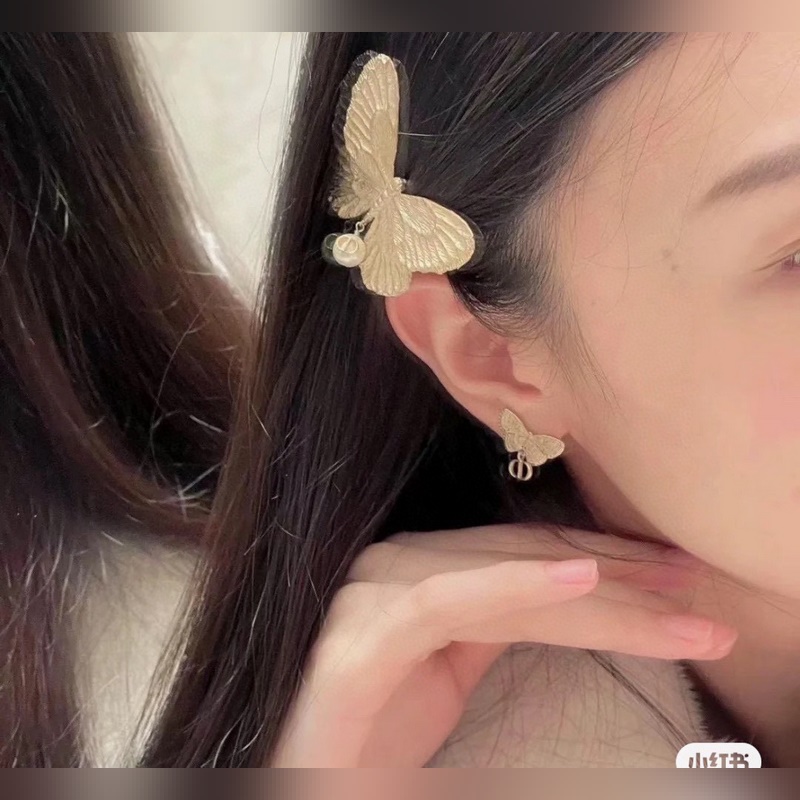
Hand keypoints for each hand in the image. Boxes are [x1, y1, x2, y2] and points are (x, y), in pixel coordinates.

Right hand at [270, 523, 735, 766]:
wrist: (311, 780)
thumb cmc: (377, 736)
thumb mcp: (457, 667)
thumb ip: (502, 620)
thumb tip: (577, 594)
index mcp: (428, 573)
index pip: (530, 557)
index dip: (608, 563)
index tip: (679, 578)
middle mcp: (402, 566)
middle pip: (526, 560)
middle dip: (619, 574)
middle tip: (697, 586)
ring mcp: (377, 594)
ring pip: (503, 578)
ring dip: (598, 589)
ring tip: (673, 603)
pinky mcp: (362, 641)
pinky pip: (447, 602)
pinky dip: (515, 586)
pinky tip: (578, 580)